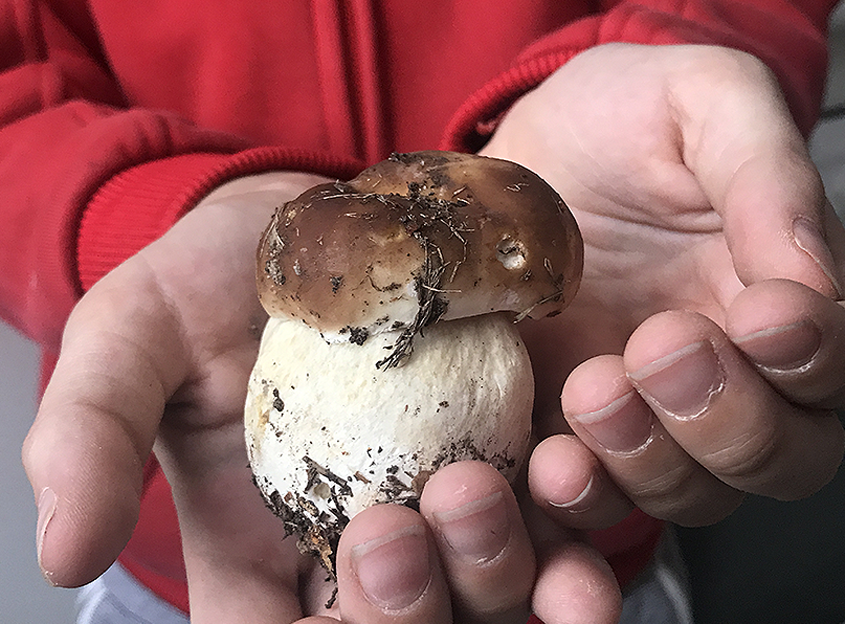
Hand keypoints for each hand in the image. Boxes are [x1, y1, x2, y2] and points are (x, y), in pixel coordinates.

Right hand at [21, 173, 620, 622]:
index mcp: (261, 550)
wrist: (302, 220)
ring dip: (511, 572)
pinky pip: (549, 505)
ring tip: (494, 501)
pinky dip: (568, 507)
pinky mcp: (499, 441)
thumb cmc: (206, 280)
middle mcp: (356, 543)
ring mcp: (436, 496)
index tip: (337, 590)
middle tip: (404, 527)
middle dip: (418, 608)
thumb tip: (62, 551)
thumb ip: (90, 435)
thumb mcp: (129, 340)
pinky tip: (566, 471)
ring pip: (491, 587)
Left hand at [481, 43, 844, 527]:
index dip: (814, 357)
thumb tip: (811, 276)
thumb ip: (763, 175)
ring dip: (646, 461)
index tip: (765, 313)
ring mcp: (645, 412)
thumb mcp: (703, 105)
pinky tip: (551, 462)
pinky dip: (576, 496)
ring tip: (593, 392)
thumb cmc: (621, 119)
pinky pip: (586, 496)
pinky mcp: (564, 426)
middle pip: (774, 456)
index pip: (833, 367)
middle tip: (661, 347)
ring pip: (688, 492)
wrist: (524, 153)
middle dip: (726, 420)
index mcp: (782, 301)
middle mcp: (727, 374)